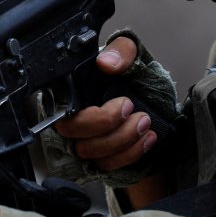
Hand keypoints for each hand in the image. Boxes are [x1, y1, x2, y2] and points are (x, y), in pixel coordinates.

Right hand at [39, 31, 177, 186]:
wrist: (153, 97)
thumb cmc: (134, 74)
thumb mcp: (131, 54)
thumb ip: (120, 51)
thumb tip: (106, 63)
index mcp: (72, 92)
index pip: (62, 111)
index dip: (89, 118)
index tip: (124, 105)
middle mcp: (72, 118)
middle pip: (72, 136)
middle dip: (108, 129)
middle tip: (137, 113)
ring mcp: (83, 139)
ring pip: (90, 153)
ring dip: (123, 141)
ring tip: (145, 123)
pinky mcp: (99, 157)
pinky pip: (106, 165)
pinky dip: (130, 154)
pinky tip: (147, 139)